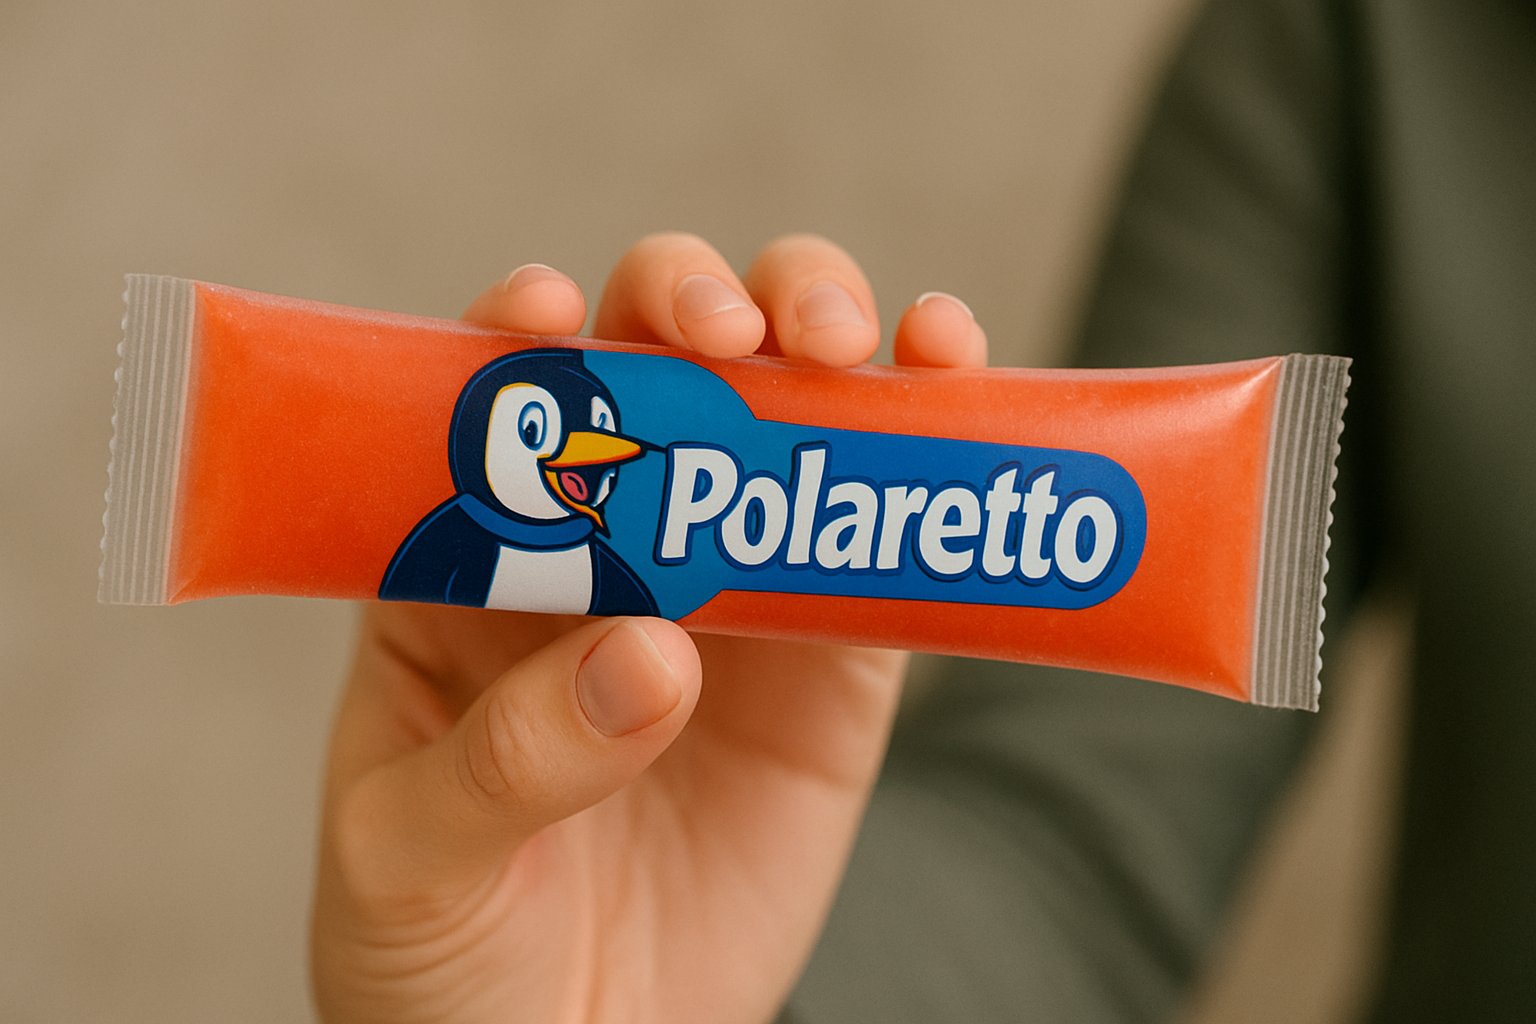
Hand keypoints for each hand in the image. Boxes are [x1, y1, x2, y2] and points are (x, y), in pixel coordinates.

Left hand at [311, 233, 987, 1023]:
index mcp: (469, 563)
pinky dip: (936, 444)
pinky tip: (955, 392)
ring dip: (826, 331)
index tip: (556, 321)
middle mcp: (607, 542)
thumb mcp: (411, 862)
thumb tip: (651, 652)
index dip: (529, 329)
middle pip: (655, 358)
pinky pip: (892, 535)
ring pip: (787, 405)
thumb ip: (506, 760)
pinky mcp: (841, 659)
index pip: (496, 401)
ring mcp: (735, 588)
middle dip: (696, 303)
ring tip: (856, 345)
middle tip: (730, 334)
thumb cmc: (447, 956)